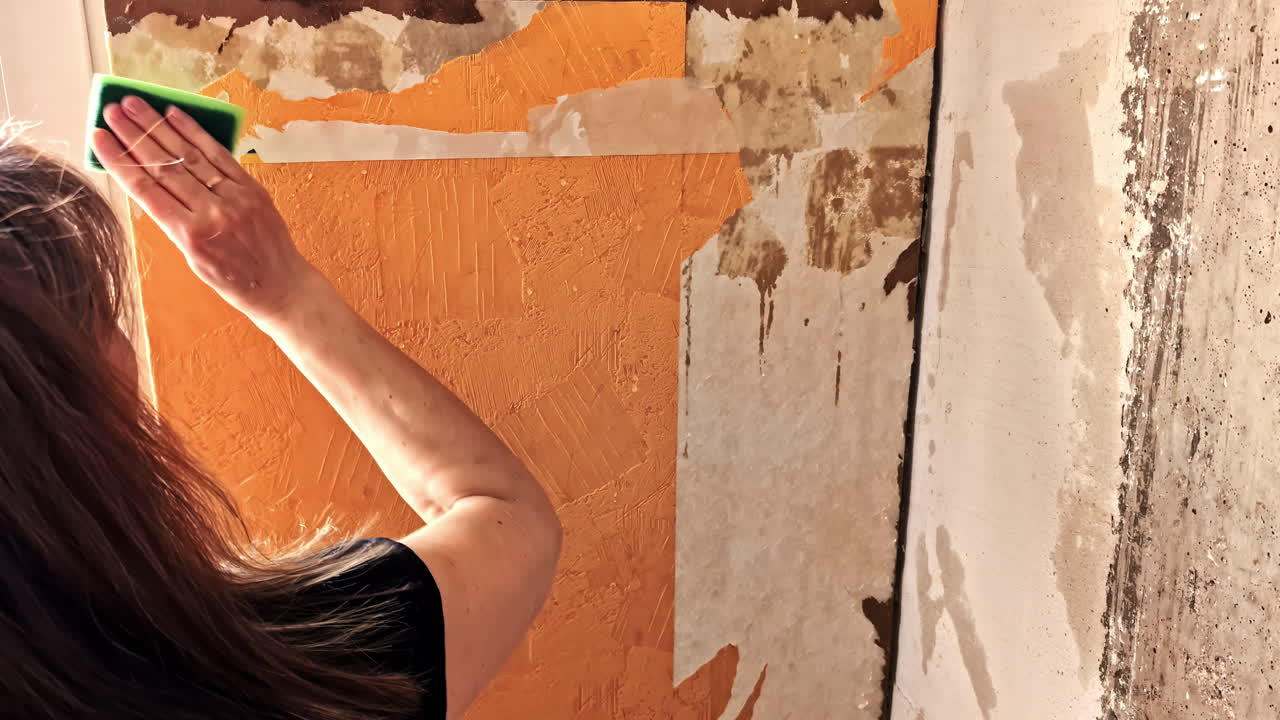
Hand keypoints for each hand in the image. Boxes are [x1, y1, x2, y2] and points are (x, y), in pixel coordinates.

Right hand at [91, 96, 311, 323]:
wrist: (280, 285)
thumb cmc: (232, 279)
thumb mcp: (191, 258)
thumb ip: (172, 221)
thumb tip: (148, 183)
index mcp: (190, 235)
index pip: (145, 190)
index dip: (119, 161)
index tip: (99, 138)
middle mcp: (211, 212)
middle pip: (164, 166)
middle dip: (135, 135)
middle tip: (112, 111)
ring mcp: (234, 197)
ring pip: (189, 155)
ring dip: (159, 126)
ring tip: (136, 104)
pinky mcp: (251, 187)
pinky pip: (219, 154)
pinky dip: (196, 133)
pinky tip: (175, 115)